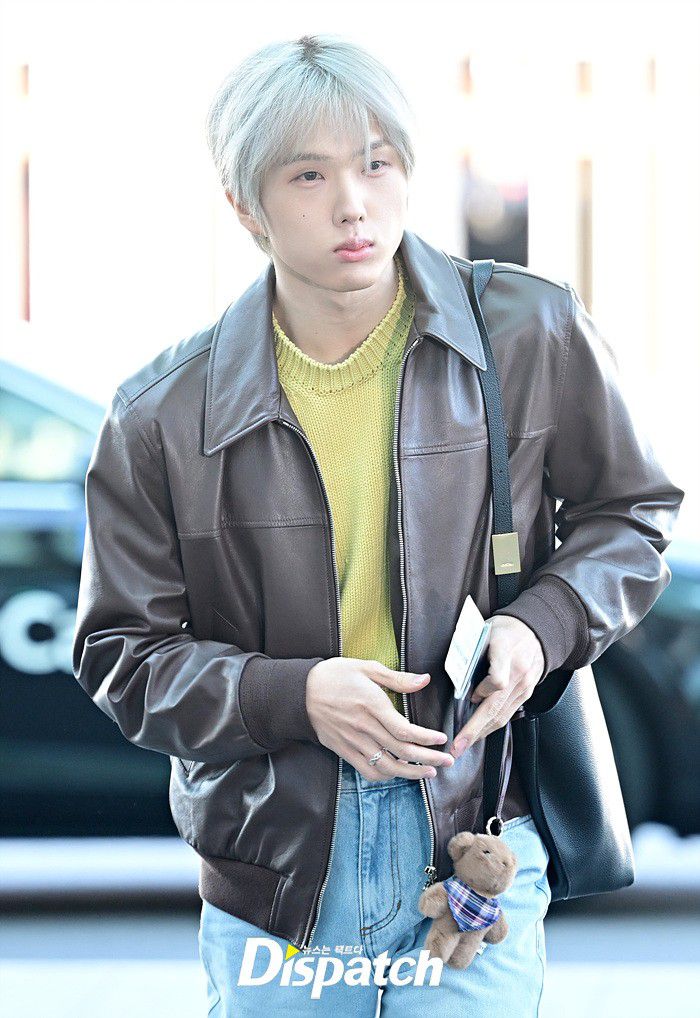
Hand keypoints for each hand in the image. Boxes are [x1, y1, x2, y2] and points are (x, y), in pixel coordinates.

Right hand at [306, 657, 455, 781]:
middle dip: (428, 759)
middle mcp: (364, 727)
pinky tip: (398, 773)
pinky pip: (367, 770)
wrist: (300, 692)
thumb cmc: (334, 675)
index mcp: (371, 705)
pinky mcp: (343, 750)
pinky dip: (385, 776)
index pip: (404, 730)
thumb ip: (397, 678)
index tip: (441, 739)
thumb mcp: (366, 667)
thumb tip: (424, 680)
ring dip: (411, 773)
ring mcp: (353, 742)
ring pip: (387, 765)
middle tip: (447, 760)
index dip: (426, 739)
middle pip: (401, 751)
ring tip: (429, 772)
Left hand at [449, 616, 544, 758]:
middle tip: (457, 746)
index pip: (497, 680)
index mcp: (506, 652)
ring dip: (482, 733)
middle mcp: (519, 673)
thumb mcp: (484, 631)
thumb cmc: (505, 630)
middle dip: (474, 730)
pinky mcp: (526, 694)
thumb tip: (457, 678)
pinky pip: (508, 713)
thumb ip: (471, 652)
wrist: (536, 631)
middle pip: (496, 707)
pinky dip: (492, 725)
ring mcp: (525, 686)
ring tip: (464, 745)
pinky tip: (479, 733)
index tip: (470, 696)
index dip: (482, 691)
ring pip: (502, 715)